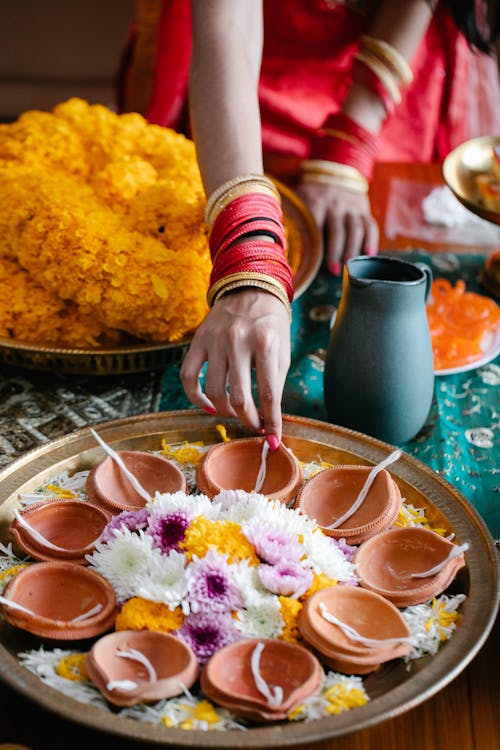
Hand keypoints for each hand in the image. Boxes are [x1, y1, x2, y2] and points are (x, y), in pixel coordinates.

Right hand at [180, 289, 290, 442]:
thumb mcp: (282, 350)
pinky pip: (188, 376)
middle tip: (254, 426)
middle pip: (240, 397)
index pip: (269, 393)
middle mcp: (238, 341)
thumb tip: (269, 420)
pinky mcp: (198, 341)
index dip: (272, 422)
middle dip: (249, 420)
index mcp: (266, 343)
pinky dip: (196, 397)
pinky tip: (209, 405)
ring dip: (226, 411)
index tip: (273, 440)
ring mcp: (215, 341)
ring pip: (214, 391)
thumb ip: (275, 383)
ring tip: (235, 413)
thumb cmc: (271, 325)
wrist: (250, 288)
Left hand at [296, 180, 378, 273]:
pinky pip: (370, 225)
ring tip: (351, 266)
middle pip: (338, 230)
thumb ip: (291, 216)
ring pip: (356, 228)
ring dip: (354, 248)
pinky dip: (371, 240)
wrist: (334, 172)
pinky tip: (369, 254)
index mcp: (316, 201)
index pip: (316, 226)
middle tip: (334, 272)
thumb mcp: (298, 198)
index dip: (316, 246)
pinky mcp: (364, 209)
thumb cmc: (311, 194)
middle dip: (336, 251)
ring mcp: (351, 206)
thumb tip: (276, 239)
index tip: (313, 265)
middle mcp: (336, 203)